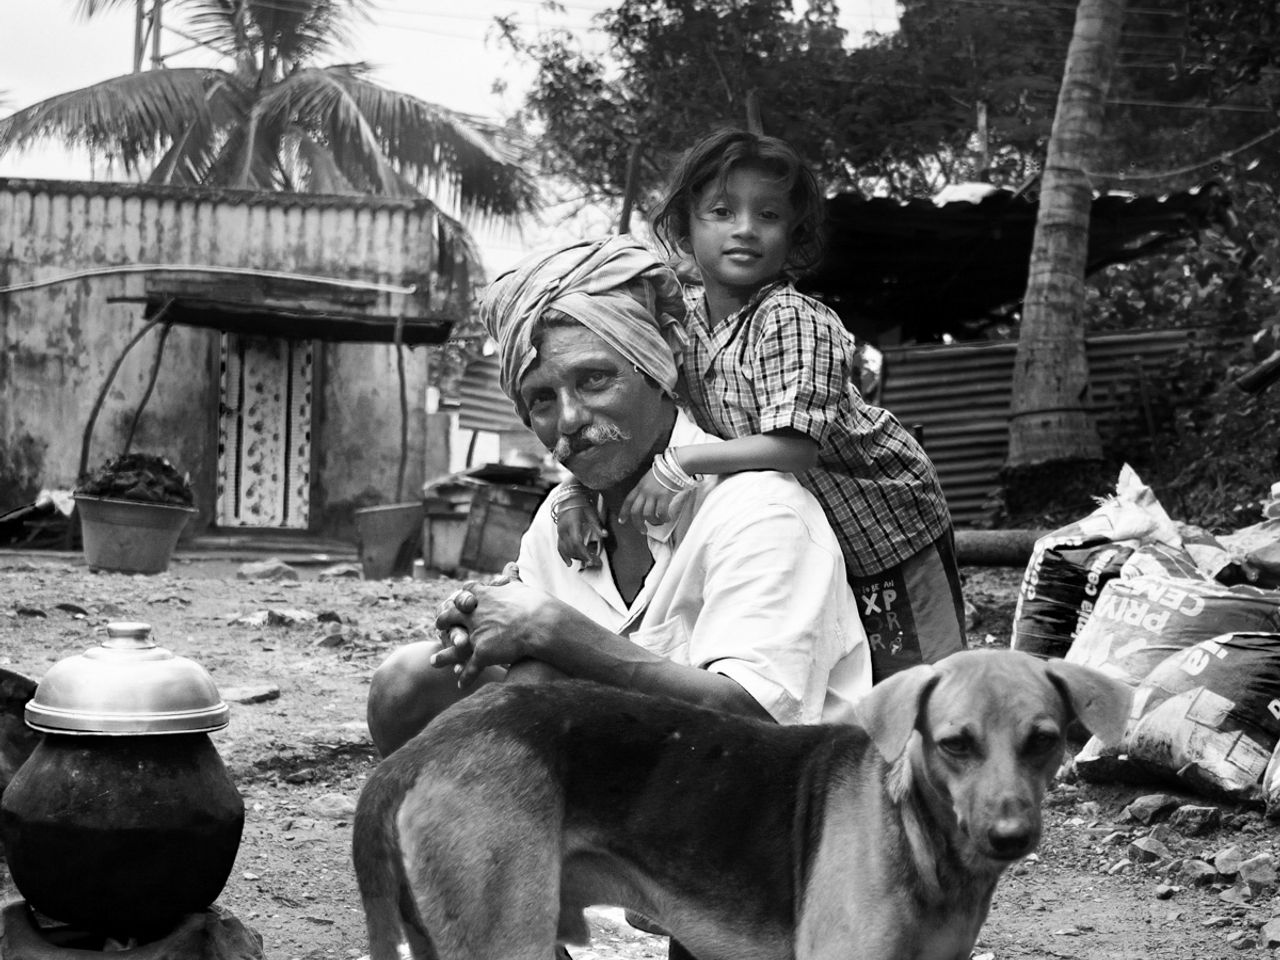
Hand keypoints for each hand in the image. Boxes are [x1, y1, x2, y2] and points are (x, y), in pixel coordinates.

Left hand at [431, 574, 553, 688]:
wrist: (541, 623)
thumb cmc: (535, 604)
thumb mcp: (519, 586)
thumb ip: (511, 578)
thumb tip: (510, 566)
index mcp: (483, 595)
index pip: (465, 593)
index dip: (459, 599)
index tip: (455, 601)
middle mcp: (474, 613)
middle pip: (451, 616)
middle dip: (444, 621)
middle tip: (438, 625)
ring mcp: (476, 634)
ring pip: (454, 645)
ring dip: (444, 655)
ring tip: (434, 661)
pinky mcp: (483, 652)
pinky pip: (471, 667)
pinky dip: (465, 677)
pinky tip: (460, 685)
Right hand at [555, 496, 605, 568]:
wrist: (569, 497)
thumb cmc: (581, 504)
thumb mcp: (591, 513)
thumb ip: (597, 525)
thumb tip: (605, 535)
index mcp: (572, 523)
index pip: (576, 542)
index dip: (583, 552)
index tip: (591, 559)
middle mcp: (564, 529)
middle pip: (571, 548)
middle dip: (582, 557)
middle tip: (594, 562)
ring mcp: (560, 532)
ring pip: (566, 549)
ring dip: (576, 557)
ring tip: (587, 560)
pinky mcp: (559, 533)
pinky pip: (560, 547)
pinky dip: (564, 556)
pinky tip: (569, 563)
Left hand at [619, 465, 677, 528]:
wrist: (675, 465)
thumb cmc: (664, 472)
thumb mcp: (649, 479)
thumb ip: (645, 490)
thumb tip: (646, 504)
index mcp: (639, 487)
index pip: (628, 501)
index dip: (623, 512)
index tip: (621, 521)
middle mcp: (644, 491)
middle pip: (635, 512)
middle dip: (638, 524)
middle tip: (643, 530)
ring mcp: (653, 494)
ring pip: (647, 514)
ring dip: (653, 522)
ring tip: (659, 522)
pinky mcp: (664, 496)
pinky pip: (661, 513)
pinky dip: (664, 518)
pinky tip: (667, 518)